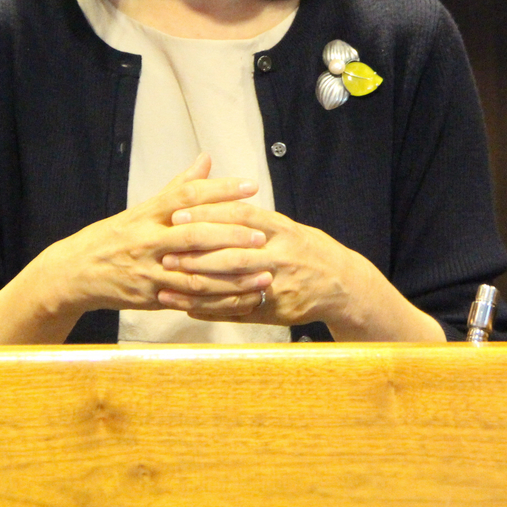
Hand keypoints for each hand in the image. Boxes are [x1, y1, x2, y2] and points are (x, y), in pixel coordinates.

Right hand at [42, 152, 271, 316]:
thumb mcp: (142, 209)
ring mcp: (149, 272)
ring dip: (232, 276)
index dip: (219, 190)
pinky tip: (244, 299)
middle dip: (230, 236)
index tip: (251, 186)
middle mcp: (147, 241)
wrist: (75, 272)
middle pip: (193, 236)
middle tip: (260, 235)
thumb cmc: (115, 237)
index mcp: (147, 214)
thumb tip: (206, 158)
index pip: (186, 196)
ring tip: (264, 272)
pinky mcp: (151, 298)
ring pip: (196, 273)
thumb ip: (178, 187)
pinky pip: (190, 301)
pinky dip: (219, 302)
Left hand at [159, 199, 446, 340]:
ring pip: (232, 284)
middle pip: (232, 252)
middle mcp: (279, 254)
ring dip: (197, 285)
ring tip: (167, 283)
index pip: (239, 217)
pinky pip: (238, 310)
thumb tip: (212, 196)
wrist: (342, 284)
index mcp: (280, 228)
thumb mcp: (284, 227)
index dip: (207, 215)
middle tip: (165, 251)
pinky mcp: (276, 309)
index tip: (177, 214)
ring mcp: (278, 283)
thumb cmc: (305, 249)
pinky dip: (211, 310)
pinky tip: (186, 307)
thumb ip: (250, 216)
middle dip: (196, 253)